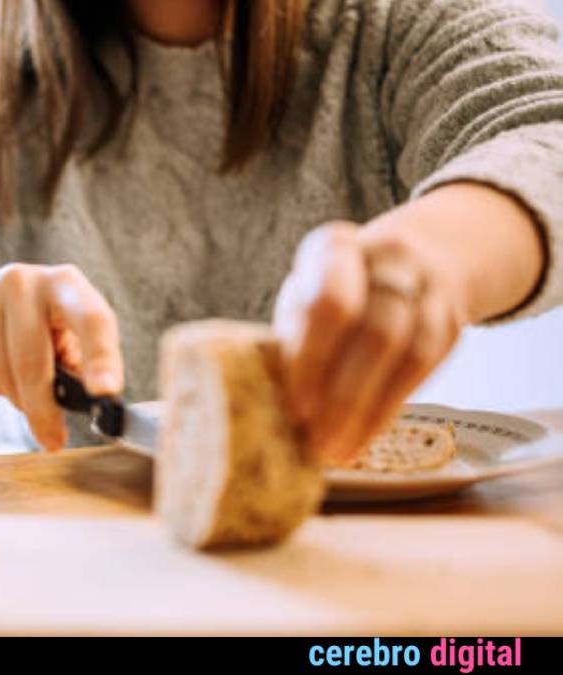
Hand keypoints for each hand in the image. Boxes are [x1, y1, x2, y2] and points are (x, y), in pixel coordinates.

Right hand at [0, 263, 123, 450]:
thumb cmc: (40, 323)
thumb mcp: (69, 331)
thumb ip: (82, 363)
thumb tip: (91, 402)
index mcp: (66, 283)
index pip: (92, 320)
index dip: (101, 358)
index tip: (105, 392)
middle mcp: (25, 282)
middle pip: (34, 360)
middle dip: (44, 409)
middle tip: (53, 440)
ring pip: (5, 374)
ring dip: (20, 399)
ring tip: (28, 391)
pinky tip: (3, 372)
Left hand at [274, 222, 468, 464]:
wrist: (418, 257)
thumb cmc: (338, 290)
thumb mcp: (305, 296)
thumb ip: (291, 338)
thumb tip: (266, 403)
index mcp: (334, 247)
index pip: (330, 303)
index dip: (314, 358)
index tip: (296, 407)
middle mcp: (388, 258)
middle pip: (374, 331)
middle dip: (343, 395)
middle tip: (315, 440)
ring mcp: (426, 287)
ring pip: (405, 353)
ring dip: (367, 410)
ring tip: (336, 449)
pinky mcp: (450, 320)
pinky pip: (424, 367)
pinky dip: (390, 406)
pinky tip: (364, 434)